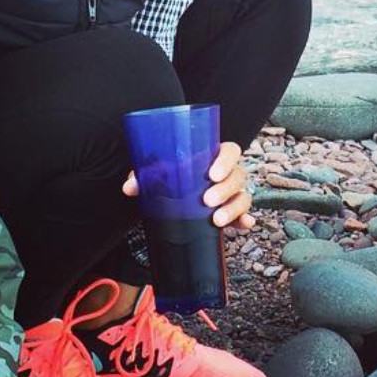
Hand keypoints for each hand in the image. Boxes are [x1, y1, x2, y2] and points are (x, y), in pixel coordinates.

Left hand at [122, 140, 253, 231]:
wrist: (173, 198)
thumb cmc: (171, 179)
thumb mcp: (159, 175)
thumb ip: (145, 176)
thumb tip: (130, 187)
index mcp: (214, 156)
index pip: (231, 151)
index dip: (226, 160)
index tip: (212, 174)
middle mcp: (228, 173)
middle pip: (238, 175)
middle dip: (225, 189)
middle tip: (206, 200)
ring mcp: (233, 193)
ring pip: (243, 196)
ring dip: (233, 207)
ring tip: (216, 220)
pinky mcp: (233, 212)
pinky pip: (244, 214)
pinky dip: (245, 220)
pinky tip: (244, 225)